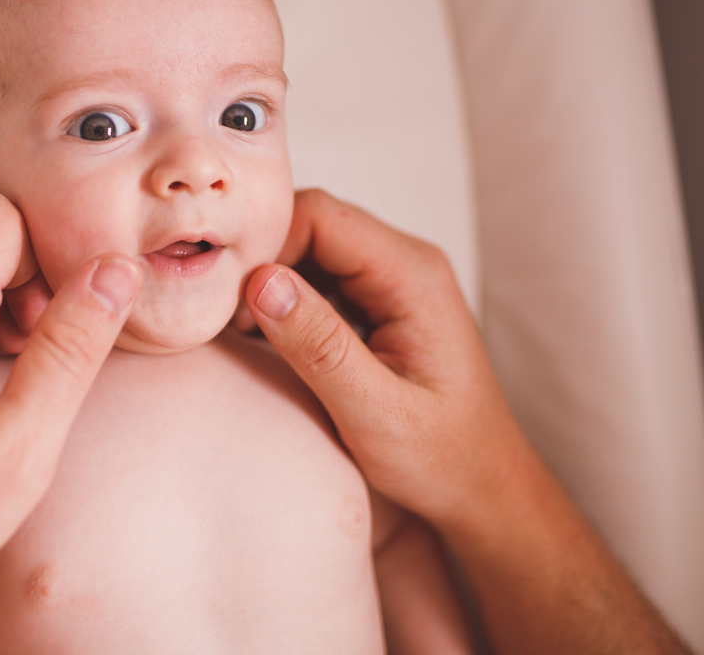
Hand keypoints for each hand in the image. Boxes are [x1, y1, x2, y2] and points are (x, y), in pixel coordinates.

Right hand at [241, 189, 691, 654]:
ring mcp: (392, 281)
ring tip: (235, 327)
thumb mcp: (375, 413)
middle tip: (219, 312)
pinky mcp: (377, 303)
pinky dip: (283, 298)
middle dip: (261, 259)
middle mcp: (406, 263)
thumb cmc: (442, 459)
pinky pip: (319, 277)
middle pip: (312, 223)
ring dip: (268, 280)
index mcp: (413, 276)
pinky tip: (259, 336)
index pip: (320, 215)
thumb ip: (320, 346)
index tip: (225, 293)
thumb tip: (261, 283)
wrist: (483, 488)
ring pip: (311, 248)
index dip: (265, 243)